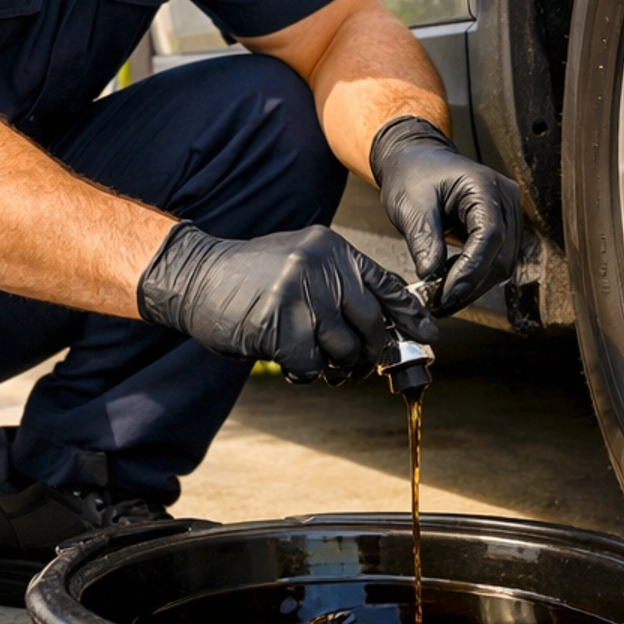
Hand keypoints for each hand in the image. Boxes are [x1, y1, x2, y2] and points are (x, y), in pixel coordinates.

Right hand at [137, 222, 437, 381]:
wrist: (194, 276)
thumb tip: (381, 324)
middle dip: (370, 352)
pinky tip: (290, 364)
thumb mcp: (299, 259)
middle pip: (370, 324)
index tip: (428, 336)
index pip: (386, 284)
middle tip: (360, 365)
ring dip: (335, 367)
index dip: (410, 315)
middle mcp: (320, 267)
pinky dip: (304, 373)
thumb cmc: (247, 276)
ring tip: (316, 362)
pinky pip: (309, 366)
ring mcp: (299, 295)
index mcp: (331, 249)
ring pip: (343, 350)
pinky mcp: (278, 326)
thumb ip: (337, 283)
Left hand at [369, 116, 521, 316]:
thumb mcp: (410, 204)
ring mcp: (508, 213)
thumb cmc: (413, 173)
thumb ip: (423, 239)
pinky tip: (452, 282)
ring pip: (503, 263)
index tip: (447, 293)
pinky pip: (496, 258)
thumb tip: (431, 277)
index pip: (490, 235)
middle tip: (441, 304)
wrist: (417, 159)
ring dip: (475, 284)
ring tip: (443, 297)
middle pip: (502, 254)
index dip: (471, 269)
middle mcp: (505, 199)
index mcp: (485, 186)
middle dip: (471, 283)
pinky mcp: (501, 226)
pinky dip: (476, 275)